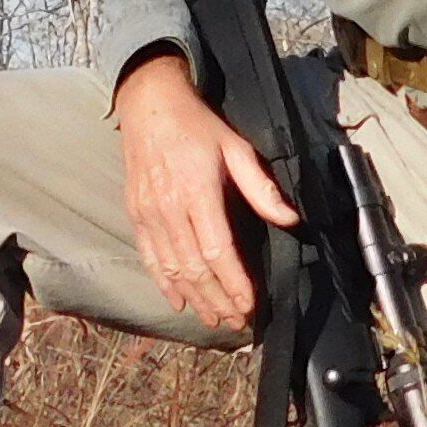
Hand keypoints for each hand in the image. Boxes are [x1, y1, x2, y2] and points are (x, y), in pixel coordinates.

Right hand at [111, 51, 295, 332]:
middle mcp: (169, 208)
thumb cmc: (196, 125)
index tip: (248, 304)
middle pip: (193, 268)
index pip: (216, 250)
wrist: (148, 104)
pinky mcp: (136, 214)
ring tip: (214, 319)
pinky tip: (179, 301)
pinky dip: (164, 283)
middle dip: (217, 300)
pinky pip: (150, 257)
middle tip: (236, 322)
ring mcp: (149, 213)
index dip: (233, 282)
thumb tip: (290, 218)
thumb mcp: (236, 147)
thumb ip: (261, 187)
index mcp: (197, 192)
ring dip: (194, 298)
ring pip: (171, 268)